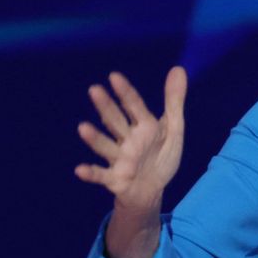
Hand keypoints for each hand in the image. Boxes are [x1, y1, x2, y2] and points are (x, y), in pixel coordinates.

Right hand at [75, 66, 186, 212]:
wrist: (153, 189)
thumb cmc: (160, 156)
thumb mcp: (174, 128)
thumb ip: (174, 101)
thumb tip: (178, 68)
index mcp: (144, 126)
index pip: (134, 106)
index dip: (126, 92)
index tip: (114, 76)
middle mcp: (128, 140)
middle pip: (116, 121)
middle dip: (106, 107)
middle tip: (94, 90)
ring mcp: (120, 159)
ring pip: (106, 146)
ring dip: (95, 138)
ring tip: (82, 127)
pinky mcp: (115, 179)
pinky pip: (102, 175)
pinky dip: (91, 173)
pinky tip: (79, 170)